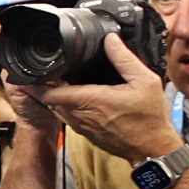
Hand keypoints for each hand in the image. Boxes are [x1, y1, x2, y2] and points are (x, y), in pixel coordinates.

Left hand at [34, 35, 182, 162]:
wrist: (152, 148)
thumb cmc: (149, 117)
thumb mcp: (144, 81)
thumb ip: (124, 58)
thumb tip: (110, 39)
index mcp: (89, 101)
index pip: (49, 93)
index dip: (37, 81)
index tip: (36, 68)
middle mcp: (79, 115)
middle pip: (49, 99)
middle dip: (46, 83)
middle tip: (50, 65)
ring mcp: (80, 126)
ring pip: (57, 107)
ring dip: (56, 94)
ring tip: (61, 75)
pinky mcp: (85, 132)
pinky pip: (67, 115)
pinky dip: (66, 103)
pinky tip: (77, 92)